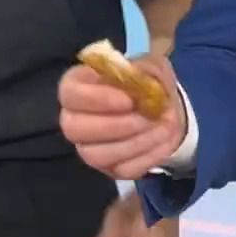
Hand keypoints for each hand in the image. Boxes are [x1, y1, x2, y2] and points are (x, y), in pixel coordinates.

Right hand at [57, 54, 186, 181]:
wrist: (166, 110)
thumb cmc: (148, 83)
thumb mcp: (150, 66)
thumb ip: (142, 70)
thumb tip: (137, 82)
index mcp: (78, 86)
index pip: (69, 93)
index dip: (96, 98)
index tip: (128, 100)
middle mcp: (75, 119)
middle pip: (73, 129)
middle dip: (113, 125)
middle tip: (146, 118)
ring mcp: (89, 148)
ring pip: (96, 155)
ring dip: (134, 143)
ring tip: (163, 128)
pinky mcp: (110, 169)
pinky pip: (123, 170)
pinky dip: (147, 156)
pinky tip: (163, 140)